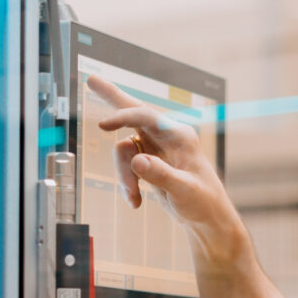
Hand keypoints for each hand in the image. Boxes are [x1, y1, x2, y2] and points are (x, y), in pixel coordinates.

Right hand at [89, 76, 241, 244]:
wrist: (205, 218)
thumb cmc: (203, 201)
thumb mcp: (184, 190)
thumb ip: (161, 175)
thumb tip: (138, 160)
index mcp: (179, 136)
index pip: (147, 117)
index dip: (124, 117)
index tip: (103, 125)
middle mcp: (166, 137)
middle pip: (133, 114)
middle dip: (112, 97)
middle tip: (91, 79)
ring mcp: (155, 149)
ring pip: (124, 151)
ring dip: (124, 176)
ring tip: (134, 199)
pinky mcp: (148, 162)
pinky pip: (126, 166)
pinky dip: (127, 184)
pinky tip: (136, 202)